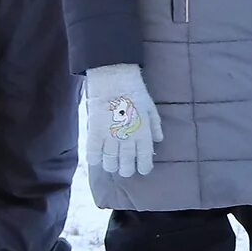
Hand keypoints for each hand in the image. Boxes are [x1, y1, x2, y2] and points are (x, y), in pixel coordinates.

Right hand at [84, 63, 162, 177]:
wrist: (114, 80)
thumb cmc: (135, 92)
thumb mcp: (151, 109)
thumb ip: (155, 126)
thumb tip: (158, 140)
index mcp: (143, 134)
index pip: (144, 160)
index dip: (143, 168)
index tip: (142, 170)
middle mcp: (128, 139)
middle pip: (126, 166)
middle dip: (126, 170)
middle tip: (125, 169)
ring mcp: (110, 137)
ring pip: (109, 163)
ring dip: (110, 166)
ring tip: (111, 164)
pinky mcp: (94, 133)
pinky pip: (93, 154)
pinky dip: (94, 159)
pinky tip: (96, 158)